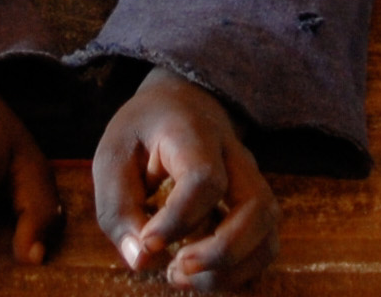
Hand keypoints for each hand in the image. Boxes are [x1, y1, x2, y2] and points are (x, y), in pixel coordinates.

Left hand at [91, 71, 278, 289]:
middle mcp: (234, 156)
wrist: (179, 104)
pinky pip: (264, 245)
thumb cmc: (141, 133)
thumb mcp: (112, 157)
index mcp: (194, 134)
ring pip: (268, 230)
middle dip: (221, 252)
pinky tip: (199, 274)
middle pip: (257, 207)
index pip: (205, 179)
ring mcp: (251, 181)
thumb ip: (118, 208)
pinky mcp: (253, 205)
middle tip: (176, 267)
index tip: (147, 241)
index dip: (177, 220)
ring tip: (183, 275)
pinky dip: (238, 271)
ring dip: (232, 268)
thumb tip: (141, 259)